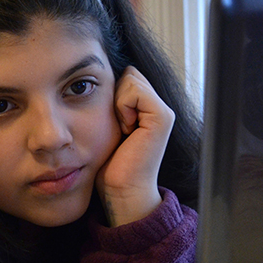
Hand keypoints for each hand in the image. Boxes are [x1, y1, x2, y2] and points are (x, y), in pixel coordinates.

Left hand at [96, 66, 174, 225]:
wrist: (121, 189)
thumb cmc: (109, 164)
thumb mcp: (106, 125)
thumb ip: (112, 101)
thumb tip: (99, 78)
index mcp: (146, 108)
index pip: (126, 75)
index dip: (111, 93)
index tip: (112, 123)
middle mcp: (158, 107)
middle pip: (129, 73)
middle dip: (115, 96)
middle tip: (118, 127)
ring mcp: (163, 111)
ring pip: (131, 78)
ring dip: (118, 103)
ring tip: (123, 129)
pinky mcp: (162, 117)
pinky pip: (135, 90)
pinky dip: (123, 107)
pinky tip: (127, 129)